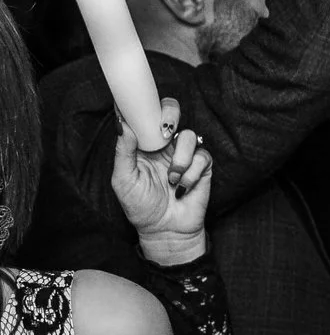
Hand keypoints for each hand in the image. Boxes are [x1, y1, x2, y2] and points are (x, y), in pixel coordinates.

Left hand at [110, 100, 211, 267]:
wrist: (165, 229)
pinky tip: (183, 187)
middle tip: (165, 132)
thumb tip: (124, 126)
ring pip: (188, 136)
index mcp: (143, 145)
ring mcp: (184, 154)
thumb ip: (123, 152)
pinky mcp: (202, 166)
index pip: (146, 116)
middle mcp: (164, 145)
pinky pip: (202, 157)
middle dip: (170, 116)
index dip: (145, 106)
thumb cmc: (140, 206)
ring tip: (172, 179)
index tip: (141, 104)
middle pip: (172, 113)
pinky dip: (191, 174)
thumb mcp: (124, 180)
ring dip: (180, 159)